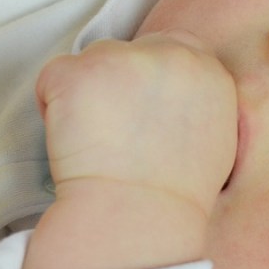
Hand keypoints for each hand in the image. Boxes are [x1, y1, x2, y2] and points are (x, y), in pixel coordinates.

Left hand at [13, 31, 236, 268]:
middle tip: (116, 135)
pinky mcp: (79, 72)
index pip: (172, 47)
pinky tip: (72, 142)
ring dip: (86, 95)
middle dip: (117, 84)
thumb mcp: (218, 142)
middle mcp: (171, 55)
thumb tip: (176, 93)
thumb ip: (202, 102)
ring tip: (98, 143)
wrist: (137, 222)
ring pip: (91, 62)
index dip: (147, 78)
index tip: (137, 112)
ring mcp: (124, 60)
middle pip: (128, 51)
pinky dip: (51, 107)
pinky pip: (52, 78)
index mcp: (210, 71)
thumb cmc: (174, 199)